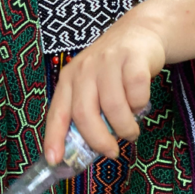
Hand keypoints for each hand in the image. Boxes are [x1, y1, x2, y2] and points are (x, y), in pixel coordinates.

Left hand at [43, 0, 194, 164]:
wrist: (139, 32)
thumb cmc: (112, 69)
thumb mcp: (92, 86)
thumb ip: (87, 112)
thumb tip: (83, 152)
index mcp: (69, 80)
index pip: (57, 113)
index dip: (54, 138)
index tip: (56, 160)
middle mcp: (84, 70)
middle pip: (84, 113)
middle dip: (98, 140)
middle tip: (111, 152)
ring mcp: (107, 62)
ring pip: (113, 107)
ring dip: (125, 127)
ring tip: (130, 130)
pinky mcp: (132, 58)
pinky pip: (136, 93)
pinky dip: (140, 104)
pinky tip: (140, 101)